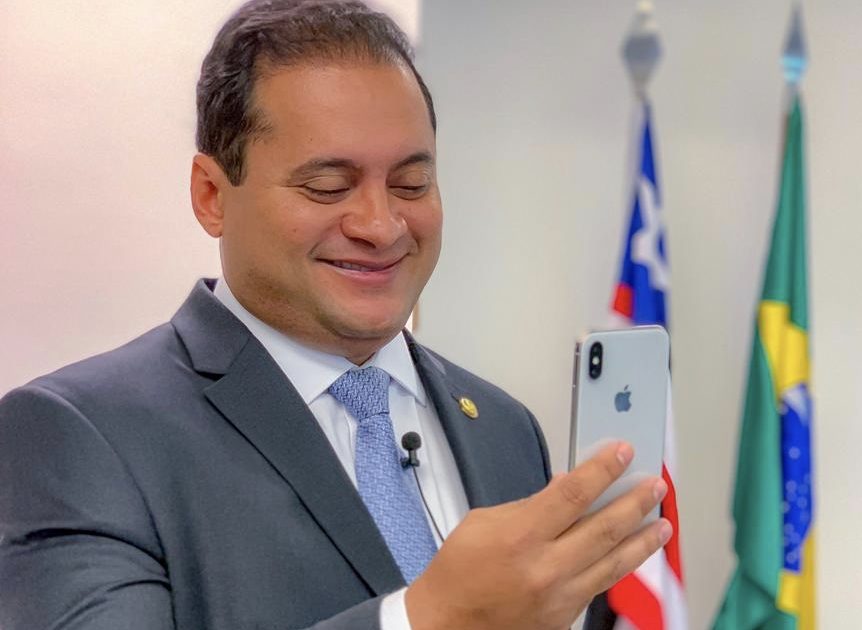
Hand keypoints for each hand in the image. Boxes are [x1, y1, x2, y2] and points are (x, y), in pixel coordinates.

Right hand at [404, 441, 670, 629]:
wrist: (448, 624)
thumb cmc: (459, 570)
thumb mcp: (484, 522)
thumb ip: (529, 504)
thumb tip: (566, 486)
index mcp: (522, 536)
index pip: (573, 493)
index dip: (603, 469)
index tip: (623, 451)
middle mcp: (546, 567)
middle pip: (604, 527)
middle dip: (635, 502)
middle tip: (654, 484)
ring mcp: (560, 596)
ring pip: (615, 562)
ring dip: (642, 539)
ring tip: (662, 522)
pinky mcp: (566, 617)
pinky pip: (601, 585)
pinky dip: (621, 566)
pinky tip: (633, 552)